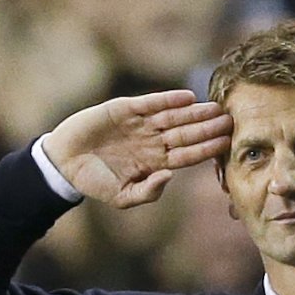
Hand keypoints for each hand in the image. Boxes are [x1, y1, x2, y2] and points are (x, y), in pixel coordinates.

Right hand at [39, 90, 232, 207]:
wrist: (64, 163)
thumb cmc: (93, 182)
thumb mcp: (121, 197)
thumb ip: (147, 192)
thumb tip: (169, 176)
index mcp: (154, 162)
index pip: (187, 154)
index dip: (207, 149)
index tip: (227, 143)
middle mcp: (152, 141)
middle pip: (186, 133)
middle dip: (208, 127)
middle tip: (230, 120)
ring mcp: (140, 124)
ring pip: (173, 117)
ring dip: (195, 112)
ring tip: (215, 107)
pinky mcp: (125, 109)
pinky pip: (151, 103)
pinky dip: (168, 100)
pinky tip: (187, 97)